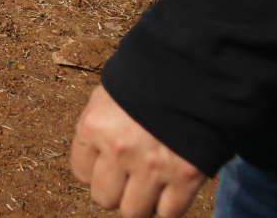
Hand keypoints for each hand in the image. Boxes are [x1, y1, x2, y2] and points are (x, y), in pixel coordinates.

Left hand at [70, 85, 203, 217]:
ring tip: (148, 190)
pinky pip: (170, 213)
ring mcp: (153, 167)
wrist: (196, 72)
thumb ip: (99, 126)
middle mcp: (119, 151)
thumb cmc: (147, 81)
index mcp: (95, 127)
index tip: (108, 166)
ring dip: (141, 204)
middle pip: (104, 198)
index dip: (95, 172)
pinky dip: (168, 209)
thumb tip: (95, 156)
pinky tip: (170, 194)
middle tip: (128, 180)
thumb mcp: (109, 96)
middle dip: (116, 191)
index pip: (81, 173)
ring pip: (134, 212)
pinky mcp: (186, 177)